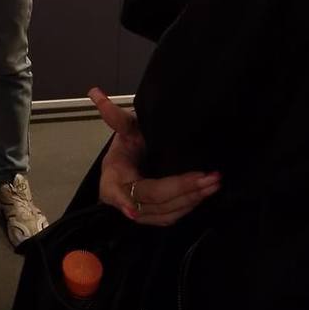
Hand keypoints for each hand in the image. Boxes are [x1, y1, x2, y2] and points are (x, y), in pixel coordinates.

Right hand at [88, 86, 220, 227]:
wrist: (134, 162)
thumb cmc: (128, 145)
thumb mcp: (125, 129)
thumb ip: (115, 116)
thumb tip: (95, 92)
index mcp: (113, 178)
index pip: (118, 192)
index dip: (124, 202)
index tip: (133, 211)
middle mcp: (125, 200)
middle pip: (154, 199)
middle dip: (182, 189)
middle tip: (208, 177)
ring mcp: (141, 212)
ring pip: (166, 212)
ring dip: (191, 199)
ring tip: (213, 184)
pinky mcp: (155, 217)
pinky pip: (171, 216)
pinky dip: (189, 206)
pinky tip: (204, 194)